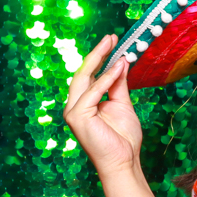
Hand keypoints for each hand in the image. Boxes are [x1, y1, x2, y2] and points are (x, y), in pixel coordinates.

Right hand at [63, 34, 142, 179]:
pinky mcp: (77, 116)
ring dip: (100, 60)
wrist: (124, 160)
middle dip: (97, 53)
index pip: (89, 75)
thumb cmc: (123, 137)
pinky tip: (118, 67)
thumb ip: (118, 84)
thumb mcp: (122, 104)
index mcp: (84, 102)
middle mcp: (74, 105)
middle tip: (111, 37)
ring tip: (113, 45)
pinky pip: (92, 92)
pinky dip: (105, 78)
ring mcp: (73, 111)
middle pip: (83, 73)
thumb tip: (120, 62)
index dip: (100, 57)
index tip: (113, 40)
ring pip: (84, 79)